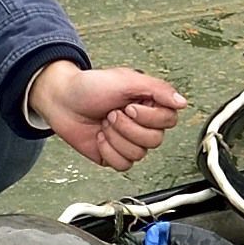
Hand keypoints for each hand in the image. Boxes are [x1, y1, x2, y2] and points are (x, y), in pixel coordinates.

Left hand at [21, 59, 187, 170]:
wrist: (61, 101)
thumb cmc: (89, 86)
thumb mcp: (126, 79)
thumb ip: (158, 88)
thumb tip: (182, 102)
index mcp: (149, 104)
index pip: (168, 121)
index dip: (148, 117)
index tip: (129, 106)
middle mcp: (142, 123)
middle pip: (154, 140)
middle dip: (128, 128)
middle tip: (112, 114)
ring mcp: (128, 141)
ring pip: (139, 154)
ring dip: (116, 138)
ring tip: (104, 123)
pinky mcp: (114, 155)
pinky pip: (123, 165)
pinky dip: (108, 151)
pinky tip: (100, 137)